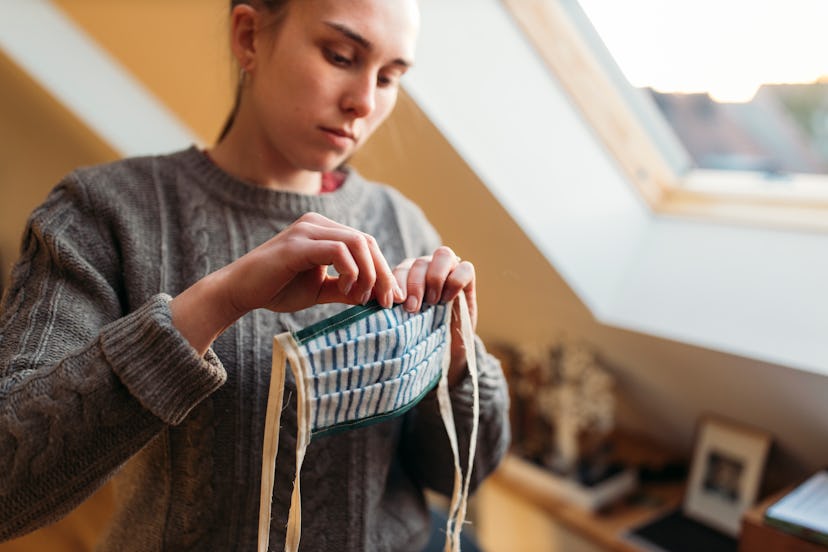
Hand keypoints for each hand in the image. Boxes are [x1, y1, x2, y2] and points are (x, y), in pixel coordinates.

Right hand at [223, 212, 402, 313]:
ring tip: (362, 298)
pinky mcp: (298, 244)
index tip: (390, 298)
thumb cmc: (277, 289)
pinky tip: (347, 290)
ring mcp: (306, 230)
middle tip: (386, 301)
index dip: (383, 270)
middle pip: (366, 241)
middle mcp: (316, 223)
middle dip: (382, 273)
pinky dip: (351, 271)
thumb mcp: (320, 290)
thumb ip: (346, 288)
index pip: (365, 243)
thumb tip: (375, 296)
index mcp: (323, 230)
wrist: (239, 291)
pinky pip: (338, 250)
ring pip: (357, 243)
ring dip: (368, 273)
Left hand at [392, 246, 476, 386]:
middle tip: (413, 308)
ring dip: (435, 278)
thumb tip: (367, 301)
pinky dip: (455, 281)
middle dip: (415, 285)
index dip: (398, 283)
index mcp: (407, 274)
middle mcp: (427, 267)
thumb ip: (389, 306)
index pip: (401, 268)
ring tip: (433, 302)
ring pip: (443, 255)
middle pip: (420, 262)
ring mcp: (449, 269)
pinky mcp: (468, 277)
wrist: (446, 350)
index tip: (396, 304)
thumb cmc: (419, 334)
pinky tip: (448, 299)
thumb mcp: (400, 320)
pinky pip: (465, 268)